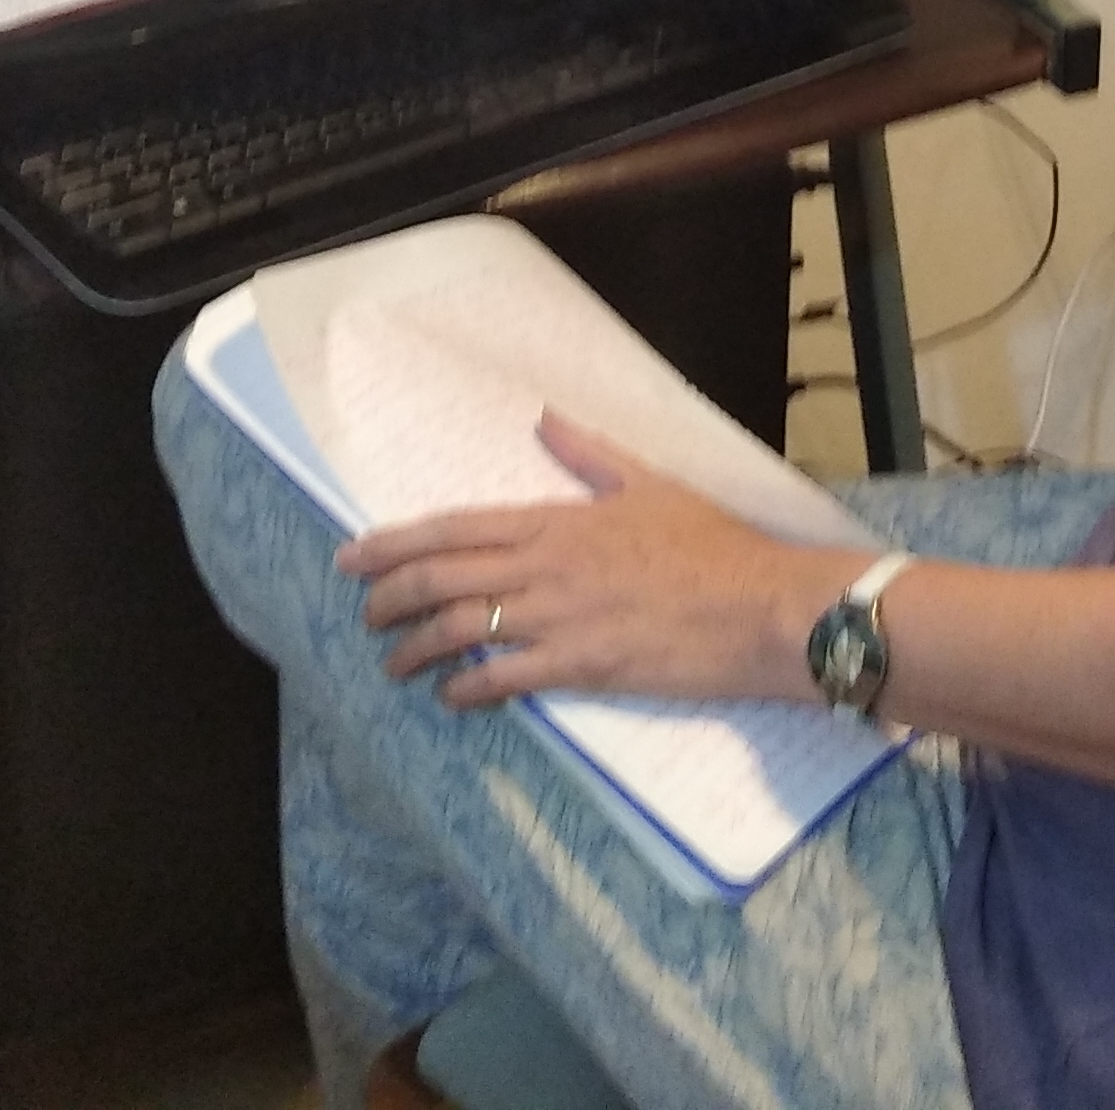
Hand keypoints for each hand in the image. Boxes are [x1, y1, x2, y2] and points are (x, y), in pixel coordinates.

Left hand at [337, 414, 845, 710]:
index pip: (455, 527)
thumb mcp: (649, 482)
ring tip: (394, 663)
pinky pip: (502, 680)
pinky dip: (465, 690)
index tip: (354, 555)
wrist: (760, 606)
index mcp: (556, 520)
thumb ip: (590, 454)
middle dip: (388, 596)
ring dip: (415, 649)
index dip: (396, 542)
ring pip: (460, 631)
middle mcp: (544, 566)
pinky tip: (450, 696)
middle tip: (363, 612)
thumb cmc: (711, 544)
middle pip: (441, 579)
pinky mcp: (579, 667)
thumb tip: (546, 418)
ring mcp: (558, 619)